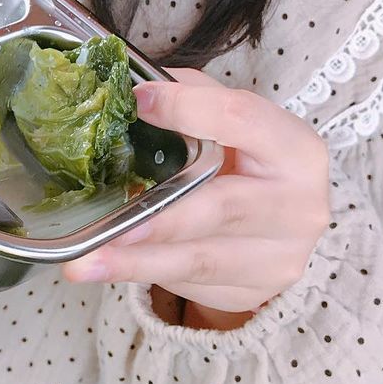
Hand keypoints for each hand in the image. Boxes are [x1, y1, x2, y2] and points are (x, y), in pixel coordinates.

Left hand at [62, 68, 330, 320]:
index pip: (239, 119)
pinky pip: (191, 282)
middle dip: (159, 219)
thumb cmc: (247, 157)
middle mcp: (297, 207)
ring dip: (135, 262)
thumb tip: (124, 93)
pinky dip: (144, 274)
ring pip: (200, 260)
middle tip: (108, 226)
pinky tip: (106, 267)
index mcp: (295, 149)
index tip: (136, 103)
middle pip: (221, 208)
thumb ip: (187, 98)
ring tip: (85, 263)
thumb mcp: (229, 118)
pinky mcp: (254, 290)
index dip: (186, 107)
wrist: (282, 216)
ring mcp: (279, 256)